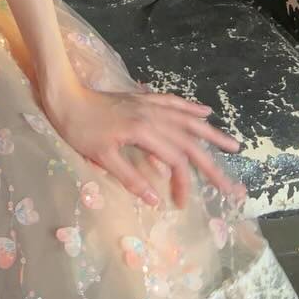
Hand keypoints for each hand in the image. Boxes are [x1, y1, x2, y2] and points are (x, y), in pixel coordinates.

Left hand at [36, 72, 243, 210]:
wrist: (64, 95)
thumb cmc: (78, 128)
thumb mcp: (100, 157)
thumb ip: (130, 178)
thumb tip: (155, 200)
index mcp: (143, 131)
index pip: (174, 160)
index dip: (182, 183)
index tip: (180, 203)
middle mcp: (152, 115)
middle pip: (190, 141)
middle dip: (212, 165)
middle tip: (233, 187)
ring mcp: (149, 105)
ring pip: (188, 120)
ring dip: (212, 134)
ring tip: (234, 147)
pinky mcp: (143, 98)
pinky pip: (174, 102)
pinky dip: (191, 107)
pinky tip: (206, 112)